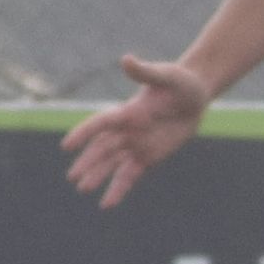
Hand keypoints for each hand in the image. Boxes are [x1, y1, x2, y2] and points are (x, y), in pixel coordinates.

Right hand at [63, 56, 212, 205]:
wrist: (196, 97)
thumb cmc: (180, 82)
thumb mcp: (167, 75)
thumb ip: (145, 72)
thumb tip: (126, 59)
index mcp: (128, 111)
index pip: (101, 123)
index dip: (84, 133)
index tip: (67, 146)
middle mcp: (126, 130)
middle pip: (103, 148)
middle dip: (88, 162)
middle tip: (73, 177)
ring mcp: (135, 145)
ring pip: (112, 164)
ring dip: (98, 176)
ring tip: (83, 189)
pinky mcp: (147, 157)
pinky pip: (129, 175)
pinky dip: (118, 189)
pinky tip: (106, 204)